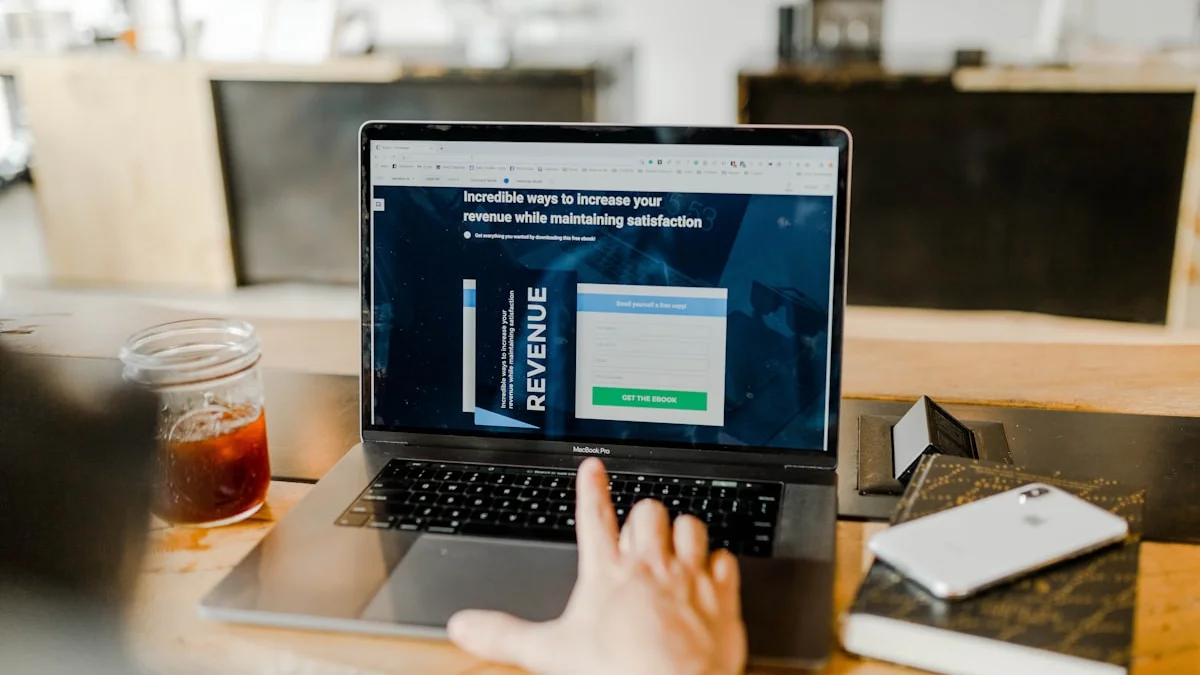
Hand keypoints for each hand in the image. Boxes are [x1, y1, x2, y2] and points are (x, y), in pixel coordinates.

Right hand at [448, 458, 746, 674]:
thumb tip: (464, 626)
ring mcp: (687, 577)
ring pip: (689, 525)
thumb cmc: (617, 671)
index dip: (592, 487)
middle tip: (639, 534)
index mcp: (606, 573)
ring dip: (682, 533)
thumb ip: (505, 635)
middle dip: (643, 517)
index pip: (595, 516)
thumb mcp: (550, 653)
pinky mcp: (720, 596)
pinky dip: (718, 564)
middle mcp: (649, 566)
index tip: (593, 467)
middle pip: (647, 512)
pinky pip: (725, 559)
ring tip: (675, 546)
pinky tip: (712, 573)